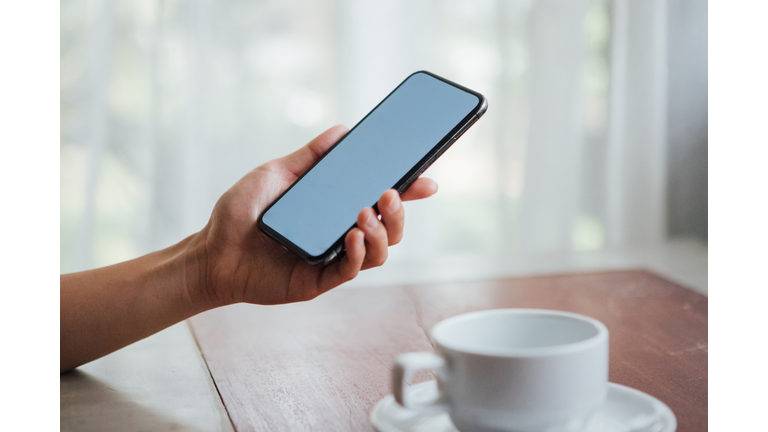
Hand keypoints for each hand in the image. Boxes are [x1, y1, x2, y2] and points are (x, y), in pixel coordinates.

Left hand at [185, 125, 437, 306]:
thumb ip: (310, 156)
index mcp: (334, 208)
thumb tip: (342, 130)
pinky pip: (350, 271)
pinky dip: (358, 254)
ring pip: (379, 252)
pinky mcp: (318, 280)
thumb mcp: (275, 174)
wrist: (210, 251)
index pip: (379, 200)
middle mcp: (340, 234)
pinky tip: (351, 237)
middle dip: (399, 211)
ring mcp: (332, 258)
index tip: (427, 178)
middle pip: (389, 228)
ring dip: (381, 232)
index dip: (407, 191)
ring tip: (364, 214)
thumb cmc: (240, 214)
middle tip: (390, 193)